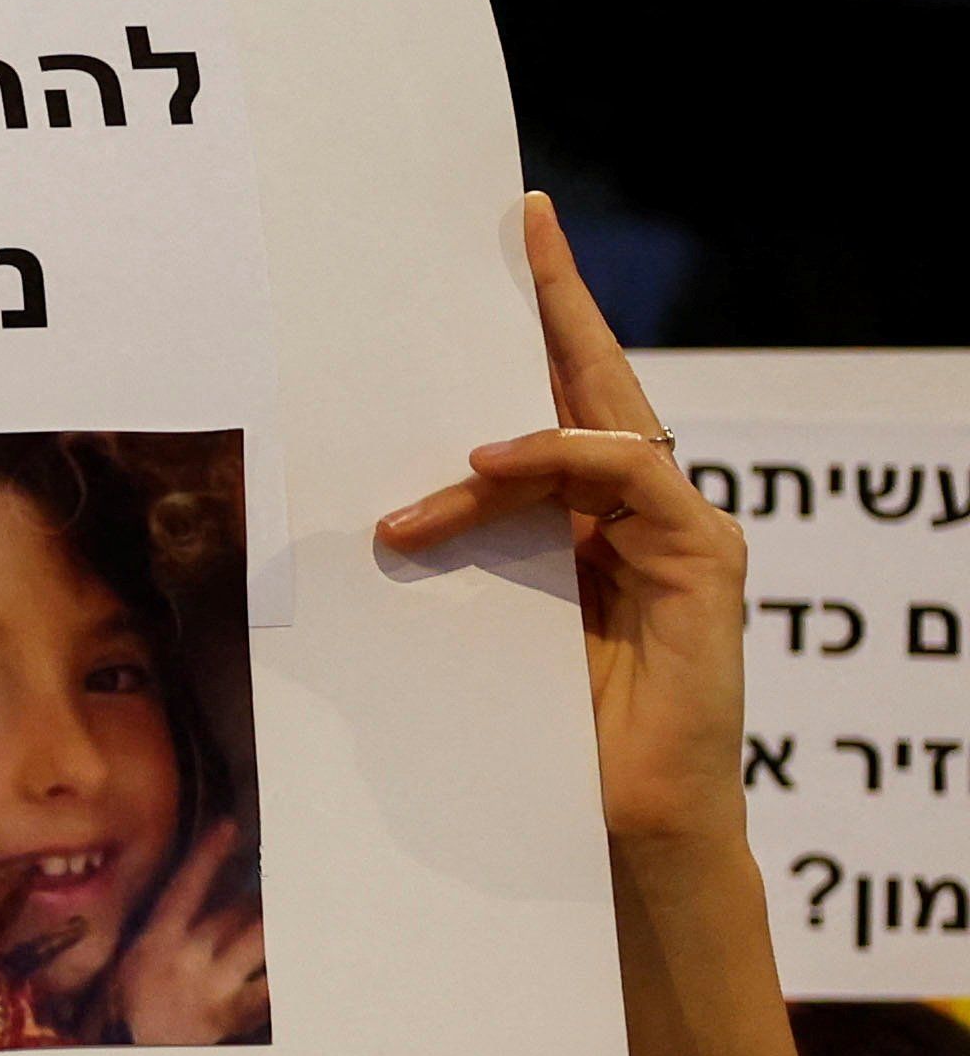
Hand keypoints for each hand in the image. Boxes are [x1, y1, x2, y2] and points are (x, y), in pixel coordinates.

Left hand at [381, 195, 743, 851]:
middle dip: (556, 303)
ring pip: (595, 431)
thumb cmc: (534, 742)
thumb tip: (351, 521)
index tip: (511, 233)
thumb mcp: (463, 630)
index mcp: (586, 519)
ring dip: (501, 444)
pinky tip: (483, 467)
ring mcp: (680, 529)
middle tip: (518, 226)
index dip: (545, 315)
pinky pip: (628, 476)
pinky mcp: (704, 559)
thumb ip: (442, 561)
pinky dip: (555, 462)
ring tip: (430, 473)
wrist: (617, 829)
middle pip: (597, 383)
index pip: (563, 398)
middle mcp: (642, 510)